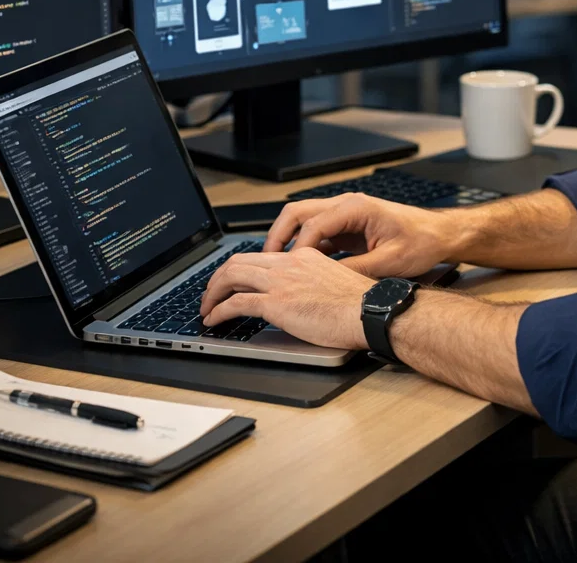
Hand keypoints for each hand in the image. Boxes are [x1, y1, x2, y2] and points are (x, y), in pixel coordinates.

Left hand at [199, 247, 375, 349]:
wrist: (369, 312)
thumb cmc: (361, 305)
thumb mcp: (332, 282)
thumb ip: (311, 282)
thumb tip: (299, 297)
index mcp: (303, 256)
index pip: (261, 256)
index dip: (240, 268)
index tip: (232, 281)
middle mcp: (289, 264)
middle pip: (239, 262)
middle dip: (218, 278)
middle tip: (210, 292)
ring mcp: (281, 282)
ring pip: (232, 277)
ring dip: (213, 292)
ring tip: (206, 307)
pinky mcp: (276, 303)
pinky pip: (236, 303)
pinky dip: (219, 310)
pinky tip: (214, 320)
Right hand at [264, 193, 458, 277]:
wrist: (439, 234)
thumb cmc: (421, 242)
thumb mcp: (390, 261)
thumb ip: (356, 270)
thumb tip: (326, 281)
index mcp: (356, 208)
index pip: (313, 223)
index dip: (296, 248)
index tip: (287, 270)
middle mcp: (346, 204)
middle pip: (298, 213)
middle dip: (278, 236)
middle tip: (266, 262)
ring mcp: (344, 213)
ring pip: (302, 220)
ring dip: (287, 240)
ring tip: (275, 267)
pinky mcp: (346, 225)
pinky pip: (315, 232)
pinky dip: (302, 246)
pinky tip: (297, 267)